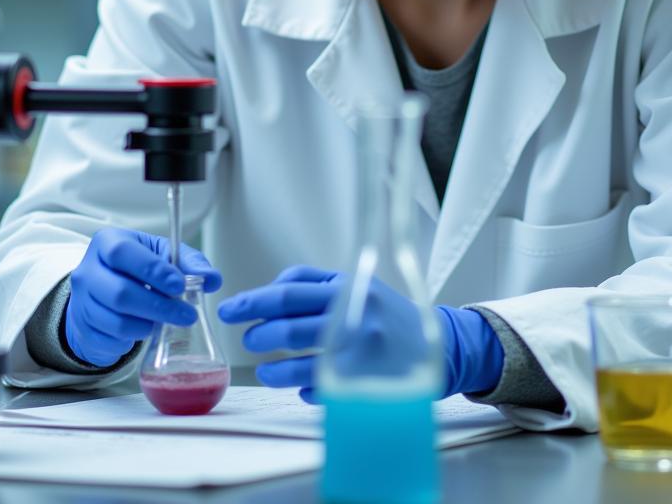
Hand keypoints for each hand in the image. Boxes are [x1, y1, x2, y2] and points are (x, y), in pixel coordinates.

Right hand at [65, 227, 221, 367]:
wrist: (104, 292)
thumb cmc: (137, 269)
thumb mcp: (162, 254)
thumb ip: (188, 262)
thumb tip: (211, 279)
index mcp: (107, 242)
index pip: (124, 253)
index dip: (153, 270)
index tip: (180, 284)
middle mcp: (88, 271)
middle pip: (121, 293)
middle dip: (159, 306)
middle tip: (187, 314)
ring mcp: (81, 302)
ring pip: (117, 321)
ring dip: (149, 325)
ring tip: (166, 320)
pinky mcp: (82, 328)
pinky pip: (111, 340)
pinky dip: (133, 339)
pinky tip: (145, 328)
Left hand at [218, 265, 500, 402]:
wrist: (441, 346)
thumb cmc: (388, 313)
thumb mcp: (358, 284)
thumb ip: (314, 280)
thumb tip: (270, 289)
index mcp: (350, 289)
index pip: (289, 293)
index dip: (253, 301)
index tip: (230, 309)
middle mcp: (355, 319)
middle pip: (290, 326)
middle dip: (259, 334)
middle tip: (249, 338)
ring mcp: (361, 355)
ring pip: (300, 363)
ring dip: (274, 368)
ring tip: (265, 369)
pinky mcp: (366, 386)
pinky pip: (322, 391)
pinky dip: (304, 389)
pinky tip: (300, 387)